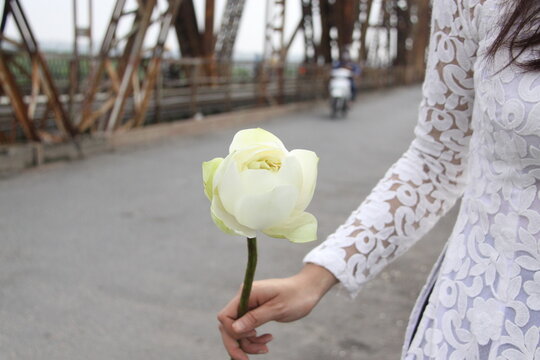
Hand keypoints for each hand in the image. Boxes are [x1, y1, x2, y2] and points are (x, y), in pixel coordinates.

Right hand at [217, 264, 336, 359]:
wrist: (308, 289)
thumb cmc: (296, 296)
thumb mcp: (277, 309)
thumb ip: (255, 318)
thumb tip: (234, 329)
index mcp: (247, 294)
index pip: (226, 316)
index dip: (233, 332)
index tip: (251, 337)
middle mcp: (244, 298)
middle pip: (228, 326)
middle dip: (236, 344)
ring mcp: (248, 305)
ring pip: (238, 330)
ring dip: (248, 343)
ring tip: (266, 349)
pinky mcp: (254, 311)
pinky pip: (247, 328)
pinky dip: (254, 338)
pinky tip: (268, 339)